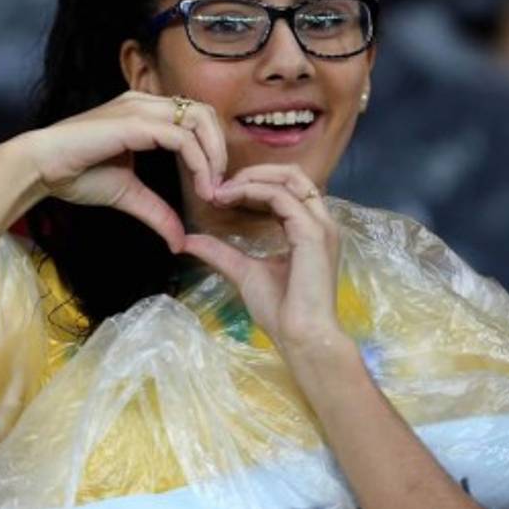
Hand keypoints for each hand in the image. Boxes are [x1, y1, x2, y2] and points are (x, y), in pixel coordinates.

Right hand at [19, 91, 226, 251]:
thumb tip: (179, 242)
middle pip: (205, 113)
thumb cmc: (75, 174)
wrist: (41, 167)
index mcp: (144, 113)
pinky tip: (200, 186)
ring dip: (214, 155)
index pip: (195, 120)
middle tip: (218, 186)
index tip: (212, 189)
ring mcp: (140, 109)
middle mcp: (145, 104)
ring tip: (211, 188)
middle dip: (220, 149)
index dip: (212, 151)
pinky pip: (181, 137)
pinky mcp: (134, 123)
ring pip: (200, 120)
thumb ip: (157, 212)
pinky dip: (198, 162)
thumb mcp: (127, 195)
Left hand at [177, 164, 345, 352]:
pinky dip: (254, 191)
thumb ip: (220, 252)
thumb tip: (189, 240)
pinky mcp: (313, 234)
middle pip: (293, 174)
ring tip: (222, 190)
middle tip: (221, 184)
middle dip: (254, 172)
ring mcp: (319, 226)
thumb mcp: (243, 272)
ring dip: (252, 178)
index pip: (286, 187)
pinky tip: (230, 199)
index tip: (220, 192)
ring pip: (290, 178)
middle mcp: (318, 222)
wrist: (300, 336)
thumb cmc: (280, 310)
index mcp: (307, 229)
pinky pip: (282, 198)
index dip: (253, 182)